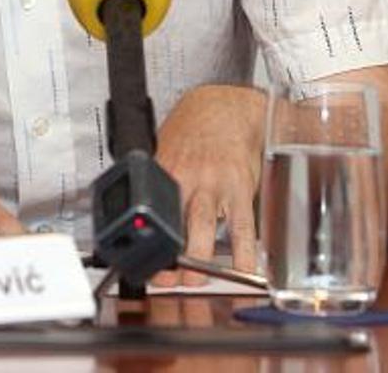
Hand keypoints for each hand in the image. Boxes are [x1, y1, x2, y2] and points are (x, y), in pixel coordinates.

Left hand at [151, 84, 263, 285]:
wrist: (228, 107)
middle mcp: (188, 178)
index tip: (144, 261)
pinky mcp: (240, 188)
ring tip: (198, 281)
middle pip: (175, 225)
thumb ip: (158, 182)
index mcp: (165, 171)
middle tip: (168, 280)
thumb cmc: (194, 130)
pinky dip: (243, 252)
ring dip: (200, 260)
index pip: (151, 211)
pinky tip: (244, 270)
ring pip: (204, 228)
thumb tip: (143, 213)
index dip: (146, 238)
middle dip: (171, 257)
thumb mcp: (165, 149)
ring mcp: (215, 184)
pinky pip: (243, 227)